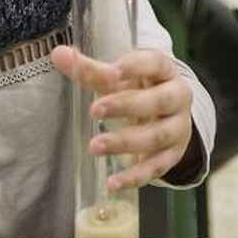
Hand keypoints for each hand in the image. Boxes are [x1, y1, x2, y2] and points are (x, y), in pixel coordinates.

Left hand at [51, 45, 194, 190]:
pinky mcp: (173, 154)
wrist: (169, 114)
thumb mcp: (120, 78)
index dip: (135, 67)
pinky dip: (135, 176)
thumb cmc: (139, 89)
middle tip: (94, 110)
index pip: (155, 63)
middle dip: (126, 106)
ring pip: (157, 136)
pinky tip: (112, 182)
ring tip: (94, 146)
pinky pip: (157, 167)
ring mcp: (178, 127)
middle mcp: (178, 97)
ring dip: (125, 142)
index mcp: (165, 71)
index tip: (110, 73)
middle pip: (159, 101)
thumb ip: (91, 70)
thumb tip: (58, 54)